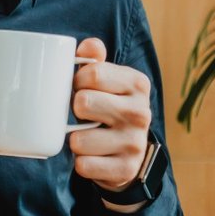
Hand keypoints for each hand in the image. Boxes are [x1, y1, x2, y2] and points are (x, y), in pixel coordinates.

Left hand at [68, 37, 152, 191]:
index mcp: (137, 84)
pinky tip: (92, 156)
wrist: (129, 153)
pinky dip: (81, 162)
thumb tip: (89, 46)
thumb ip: (95, 60)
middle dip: (74, 110)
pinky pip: (84, 165)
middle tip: (82, 114)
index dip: (76, 80)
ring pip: (79, 140)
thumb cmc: (110, 107)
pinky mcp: (125, 169)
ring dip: (75, 140)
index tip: (78, 86)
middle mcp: (140, 113)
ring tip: (86, 136)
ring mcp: (135, 143)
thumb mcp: (109, 80)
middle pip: (83, 103)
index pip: (93, 73)